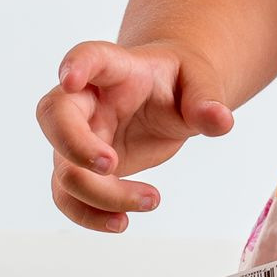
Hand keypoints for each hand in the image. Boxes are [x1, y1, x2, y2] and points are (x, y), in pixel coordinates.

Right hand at [36, 40, 237, 231]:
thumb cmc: (178, 83)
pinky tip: (123, 221)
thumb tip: (221, 120)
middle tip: (111, 164)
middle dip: (74, 144)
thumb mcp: (201, 82)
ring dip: (98, 194)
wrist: (170, 99)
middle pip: (54, 115)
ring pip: (63, 168)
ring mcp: (79, 137)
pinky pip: (69, 197)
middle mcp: (87, 101)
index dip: (75, 64)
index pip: (87, 56)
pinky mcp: (83, 169)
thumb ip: (207, 99)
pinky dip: (90, 215)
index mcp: (115, 68)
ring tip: (153, 199)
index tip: (71, 78)